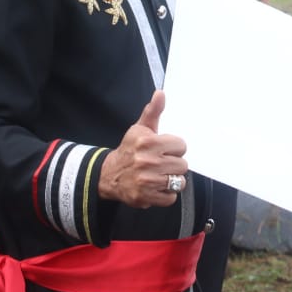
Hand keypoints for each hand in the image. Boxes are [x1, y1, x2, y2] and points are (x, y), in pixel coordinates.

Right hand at [98, 90, 188, 207]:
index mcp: (147, 142)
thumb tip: (160, 93)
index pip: (181, 145)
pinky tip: (156, 187)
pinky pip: (171, 197)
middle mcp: (147, 161)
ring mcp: (147, 181)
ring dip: (171, 180)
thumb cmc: (129, 151)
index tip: (165, 150)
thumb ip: (153, 111)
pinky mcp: (146, 197)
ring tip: (160, 175)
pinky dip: (166, 194)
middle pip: (182, 165)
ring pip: (179, 181)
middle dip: (173, 164)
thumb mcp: (139, 129)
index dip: (174, 148)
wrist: (109, 175)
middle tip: (161, 163)